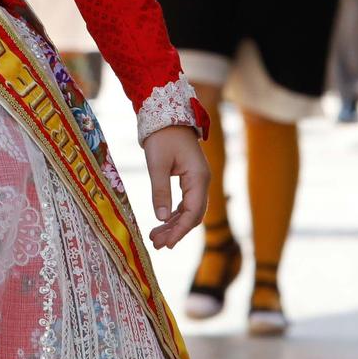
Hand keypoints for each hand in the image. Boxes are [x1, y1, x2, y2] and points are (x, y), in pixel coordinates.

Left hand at [141, 125, 207, 249]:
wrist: (167, 115)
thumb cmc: (162, 137)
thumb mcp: (157, 164)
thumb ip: (160, 191)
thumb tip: (161, 218)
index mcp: (198, 178)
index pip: (193, 212)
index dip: (180, 230)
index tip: (166, 243)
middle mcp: (202, 181)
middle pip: (193, 214)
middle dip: (176, 231)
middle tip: (156, 244)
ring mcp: (197, 180)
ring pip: (189, 210)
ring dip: (174, 224)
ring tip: (155, 237)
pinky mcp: (190, 178)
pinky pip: (186, 202)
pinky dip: (175, 214)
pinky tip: (163, 222)